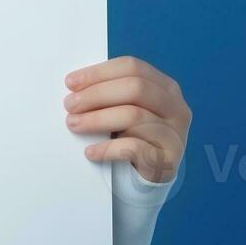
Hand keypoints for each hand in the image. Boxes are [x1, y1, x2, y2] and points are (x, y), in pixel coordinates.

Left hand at [63, 56, 190, 183]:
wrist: (149, 177)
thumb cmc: (132, 136)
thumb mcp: (125, 109)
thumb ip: (110, 93)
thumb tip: (74, 86)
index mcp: (165, 87)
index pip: (132, 67)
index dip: (99, 72)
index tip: (70, 83)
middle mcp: (176, 108)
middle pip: (135, 88)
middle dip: (96, 94)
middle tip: (69, 105)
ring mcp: (175, 134)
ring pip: (133, 116)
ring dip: (96, 119)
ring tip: (74, 124)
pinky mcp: (167, 160)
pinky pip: (134, 148)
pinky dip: (107, 149)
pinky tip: (90, 152)